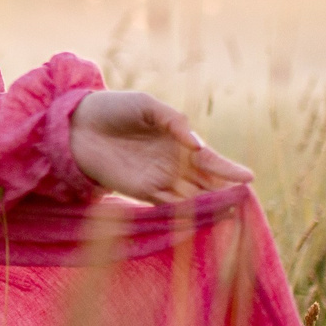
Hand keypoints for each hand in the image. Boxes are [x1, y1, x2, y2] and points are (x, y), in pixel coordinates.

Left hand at [69, 90, 253, 202]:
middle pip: (207, 183)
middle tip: (246, 204)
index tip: (248, 178)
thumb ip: (172, 120)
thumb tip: (196, 143)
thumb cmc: (114, 108)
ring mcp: (160, 180)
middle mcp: (175, 164)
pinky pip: (169, 206)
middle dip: (226, 194)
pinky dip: (185, 213)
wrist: (77, 125)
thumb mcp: (146, 105)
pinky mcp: (142, 193)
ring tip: (231, 216)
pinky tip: (201, 219)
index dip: (229, 169)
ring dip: (209, 208)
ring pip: (192, 198)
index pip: (211, 159)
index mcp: (180, 141)